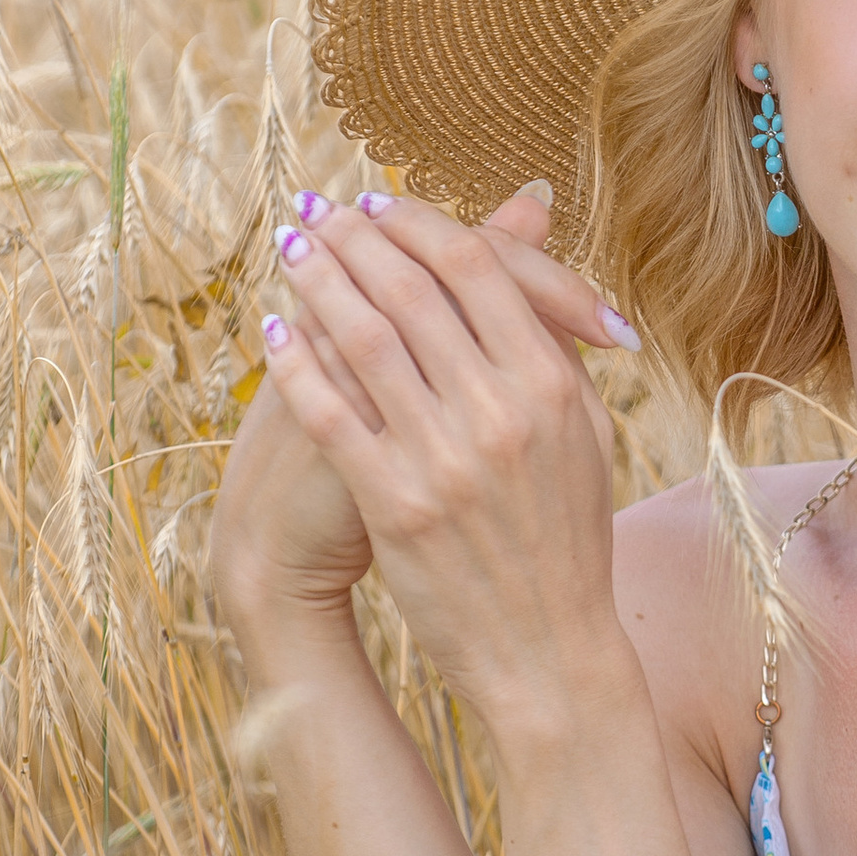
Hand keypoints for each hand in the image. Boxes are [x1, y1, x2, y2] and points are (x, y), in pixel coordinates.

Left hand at [249, 182, 637, 732]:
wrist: (548, 650)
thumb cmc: (564, 537)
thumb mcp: (583, 434)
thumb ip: (556, 342)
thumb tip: (532, 243)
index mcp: (552, 385)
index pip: (477, 266)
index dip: (418, 223)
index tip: (378, 204)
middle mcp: (501, 413)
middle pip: (412, 288)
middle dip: (354, 237)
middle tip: (317, 209)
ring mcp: (446, 460)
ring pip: (364, 338)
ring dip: (318, 280)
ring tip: (292, 248)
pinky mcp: (395, 506)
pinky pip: (331, 413)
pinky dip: (296, 361)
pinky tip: (273, 329)